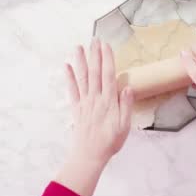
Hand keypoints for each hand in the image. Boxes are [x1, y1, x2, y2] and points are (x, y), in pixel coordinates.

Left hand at [56, 39, 133, 195]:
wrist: (89, 155)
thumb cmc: (110, 141)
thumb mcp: (124, 126)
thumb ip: (126, 105)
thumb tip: (127, 87)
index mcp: (109, 101)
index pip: (108, 75)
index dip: (107, 59)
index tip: (107, 46)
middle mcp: (95, 98)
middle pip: (94, 72)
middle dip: (94, 55)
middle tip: (94, 39)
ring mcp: (84, 102)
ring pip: (82, 78)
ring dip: (80, 61)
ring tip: (78, 47)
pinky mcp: (76, 108)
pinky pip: (72, 90)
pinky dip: (69, 77)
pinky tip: (67, 66)